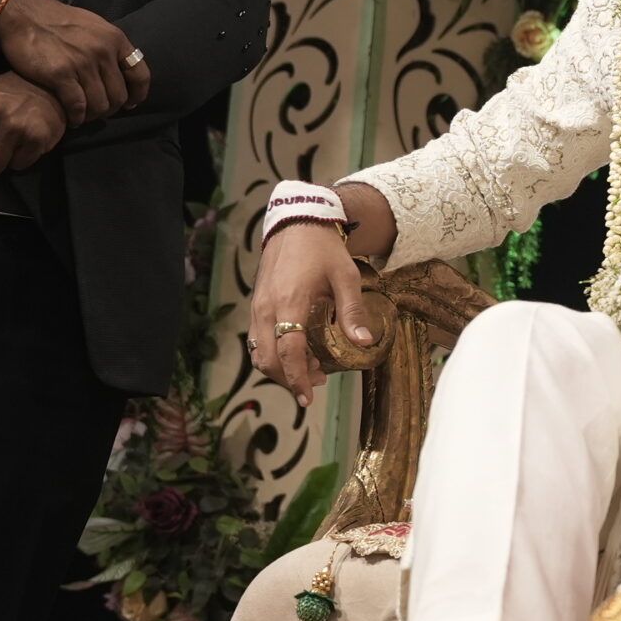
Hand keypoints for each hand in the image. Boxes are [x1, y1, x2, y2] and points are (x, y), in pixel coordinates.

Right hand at [0, 0, 151, 124]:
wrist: (24, 13)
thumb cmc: (60, 20)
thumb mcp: (96, 27)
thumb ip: (111, 47)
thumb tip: (124, 70)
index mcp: (116, 39)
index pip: (140, 75)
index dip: (137, 95)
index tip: (129, 105)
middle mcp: (103, 52)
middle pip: (119, 96)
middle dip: (110, 109)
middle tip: (97, 111)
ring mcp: (82, 63)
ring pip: (99, 105)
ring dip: (92, 116)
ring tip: (84, 116)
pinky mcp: (59, 74)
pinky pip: (77, 106)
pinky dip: (77, 117)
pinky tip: (72, 118)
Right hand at [247, 220, 372, 409]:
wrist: (297, 222)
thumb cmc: (323, 248)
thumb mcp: (346, 277)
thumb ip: (352, 311)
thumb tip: (364, 342)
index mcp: (290, 302)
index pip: (288, 351)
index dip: (297, 378)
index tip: (308, 397)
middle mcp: (267, 307)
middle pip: (267, 359)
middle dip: (288, 379)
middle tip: (315, 386)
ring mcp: (258, 306)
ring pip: (258, 351)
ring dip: (279, 368)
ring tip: (309, 371)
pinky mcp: (257, 303)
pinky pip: (257, 338)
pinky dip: (271, 353)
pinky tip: (295, 352)